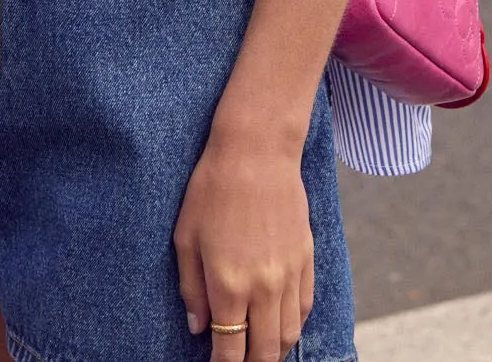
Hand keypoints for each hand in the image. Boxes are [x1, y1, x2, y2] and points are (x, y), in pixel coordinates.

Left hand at [174, 128, 313, 361]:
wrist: (257, 150)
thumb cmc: (212, 188)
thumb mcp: (185, 236)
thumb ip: (190, 287)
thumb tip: (197, 326)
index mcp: (228, 284)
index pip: (230, 349)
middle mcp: (263, 287)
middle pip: (264, 352)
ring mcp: (288, 274)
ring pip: (288, 334)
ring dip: (274, 351)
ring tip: (260, 353)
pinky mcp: (305, 257)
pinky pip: (304, 307)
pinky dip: (293, 325)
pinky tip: (281, 326)